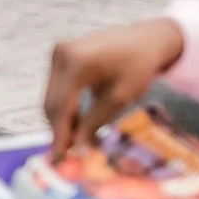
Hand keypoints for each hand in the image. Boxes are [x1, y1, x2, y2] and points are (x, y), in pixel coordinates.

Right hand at [42, 16, 185, 158]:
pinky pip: (58, 88)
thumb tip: (79, 150)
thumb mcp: (120, 97)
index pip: (61, 107)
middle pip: (51, 103)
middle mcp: (60, 55)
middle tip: (69, 156)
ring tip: (79, 141)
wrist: (147, 38)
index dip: (59, 136)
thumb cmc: (139, 65)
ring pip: (52, 97)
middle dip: (59, 130)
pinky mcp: (61, 56)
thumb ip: (95, 122)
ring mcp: (58, 54)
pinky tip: (79, 123)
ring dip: (62, 121)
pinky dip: (66, 107)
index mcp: (76, 62)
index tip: (59, 160)